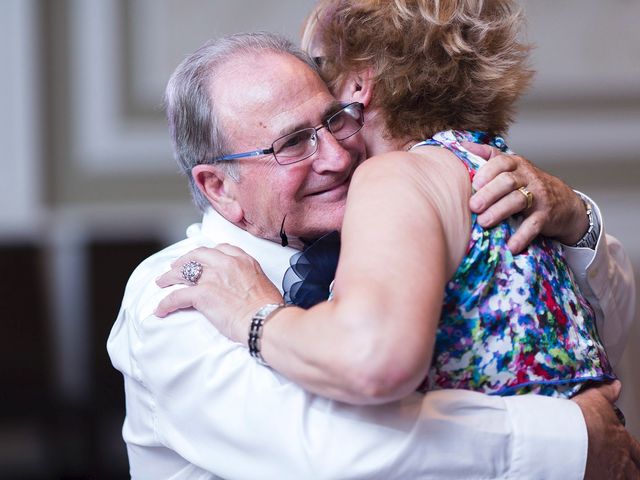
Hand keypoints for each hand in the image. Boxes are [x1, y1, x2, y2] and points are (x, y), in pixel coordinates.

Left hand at [155, 244, 282, 343]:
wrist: (266, 321)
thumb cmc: (269, 309)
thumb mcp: (264, 283)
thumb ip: (250, 279)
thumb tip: (243, 289)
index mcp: (243, 260)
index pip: (220, 249)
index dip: (207, 254)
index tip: (201, 259)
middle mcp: (226, 263)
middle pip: (197, 255)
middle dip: (184, 260)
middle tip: (176, 267)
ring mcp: (212, 277)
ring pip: (182, 272)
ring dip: (169, 277)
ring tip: (162, 282)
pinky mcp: (202, 294)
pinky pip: (176, 296)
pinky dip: (166, 303)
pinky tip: (161, 310)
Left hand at [462, 142, 588, 253]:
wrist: (564, 202)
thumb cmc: (528, 184)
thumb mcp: (512, 167)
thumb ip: (489, 156)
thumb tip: (462, 145)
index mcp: (516, 165)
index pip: (501, 162)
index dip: (487, 171)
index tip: (474, 184)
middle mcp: (528, 178)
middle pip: (507, 181)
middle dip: (489, 193)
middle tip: (473, 206)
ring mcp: (538, 197)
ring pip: (518, 201)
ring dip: (499, 212)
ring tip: (483, 223)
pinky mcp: (546, 216)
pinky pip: (533, 225)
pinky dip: (522, 236)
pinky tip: (510, 246)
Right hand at [572, 381, 639, 478]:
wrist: (568, 436)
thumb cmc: (584, 419)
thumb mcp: (596, 399)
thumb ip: (606, 393)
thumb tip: (614, 385)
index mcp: (623, 441)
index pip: (639, 452)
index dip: (639, 455)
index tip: (637, 457)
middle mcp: (620, 461)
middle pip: (636, 472)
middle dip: (634, 472)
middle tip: (631, 471)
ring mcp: (609, 474)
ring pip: (622, 479)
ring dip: (618, 476)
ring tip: (606, 473)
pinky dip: (596, 478)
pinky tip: (590, 476)